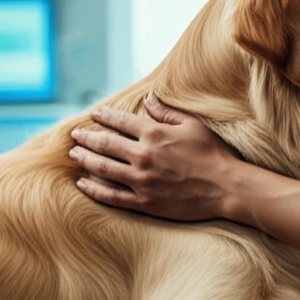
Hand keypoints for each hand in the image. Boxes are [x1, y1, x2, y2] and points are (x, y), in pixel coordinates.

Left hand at [68, 92, 237, 220]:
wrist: (226, 186)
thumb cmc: (213, 153)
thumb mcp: (192, 125)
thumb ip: (166, 112)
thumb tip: (148, 98)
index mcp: (155, 134)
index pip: (121, 121)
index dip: (105, 115)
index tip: (94, 113)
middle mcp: (143, 155)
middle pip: (105, 144)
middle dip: (86, 138)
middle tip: (74, 135)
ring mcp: (141, 180)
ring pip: (103, 168)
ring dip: (85, 160)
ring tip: (73, 154)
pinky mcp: (143, 202)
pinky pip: (111, 196)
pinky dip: (94, 189)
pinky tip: (82, 183)